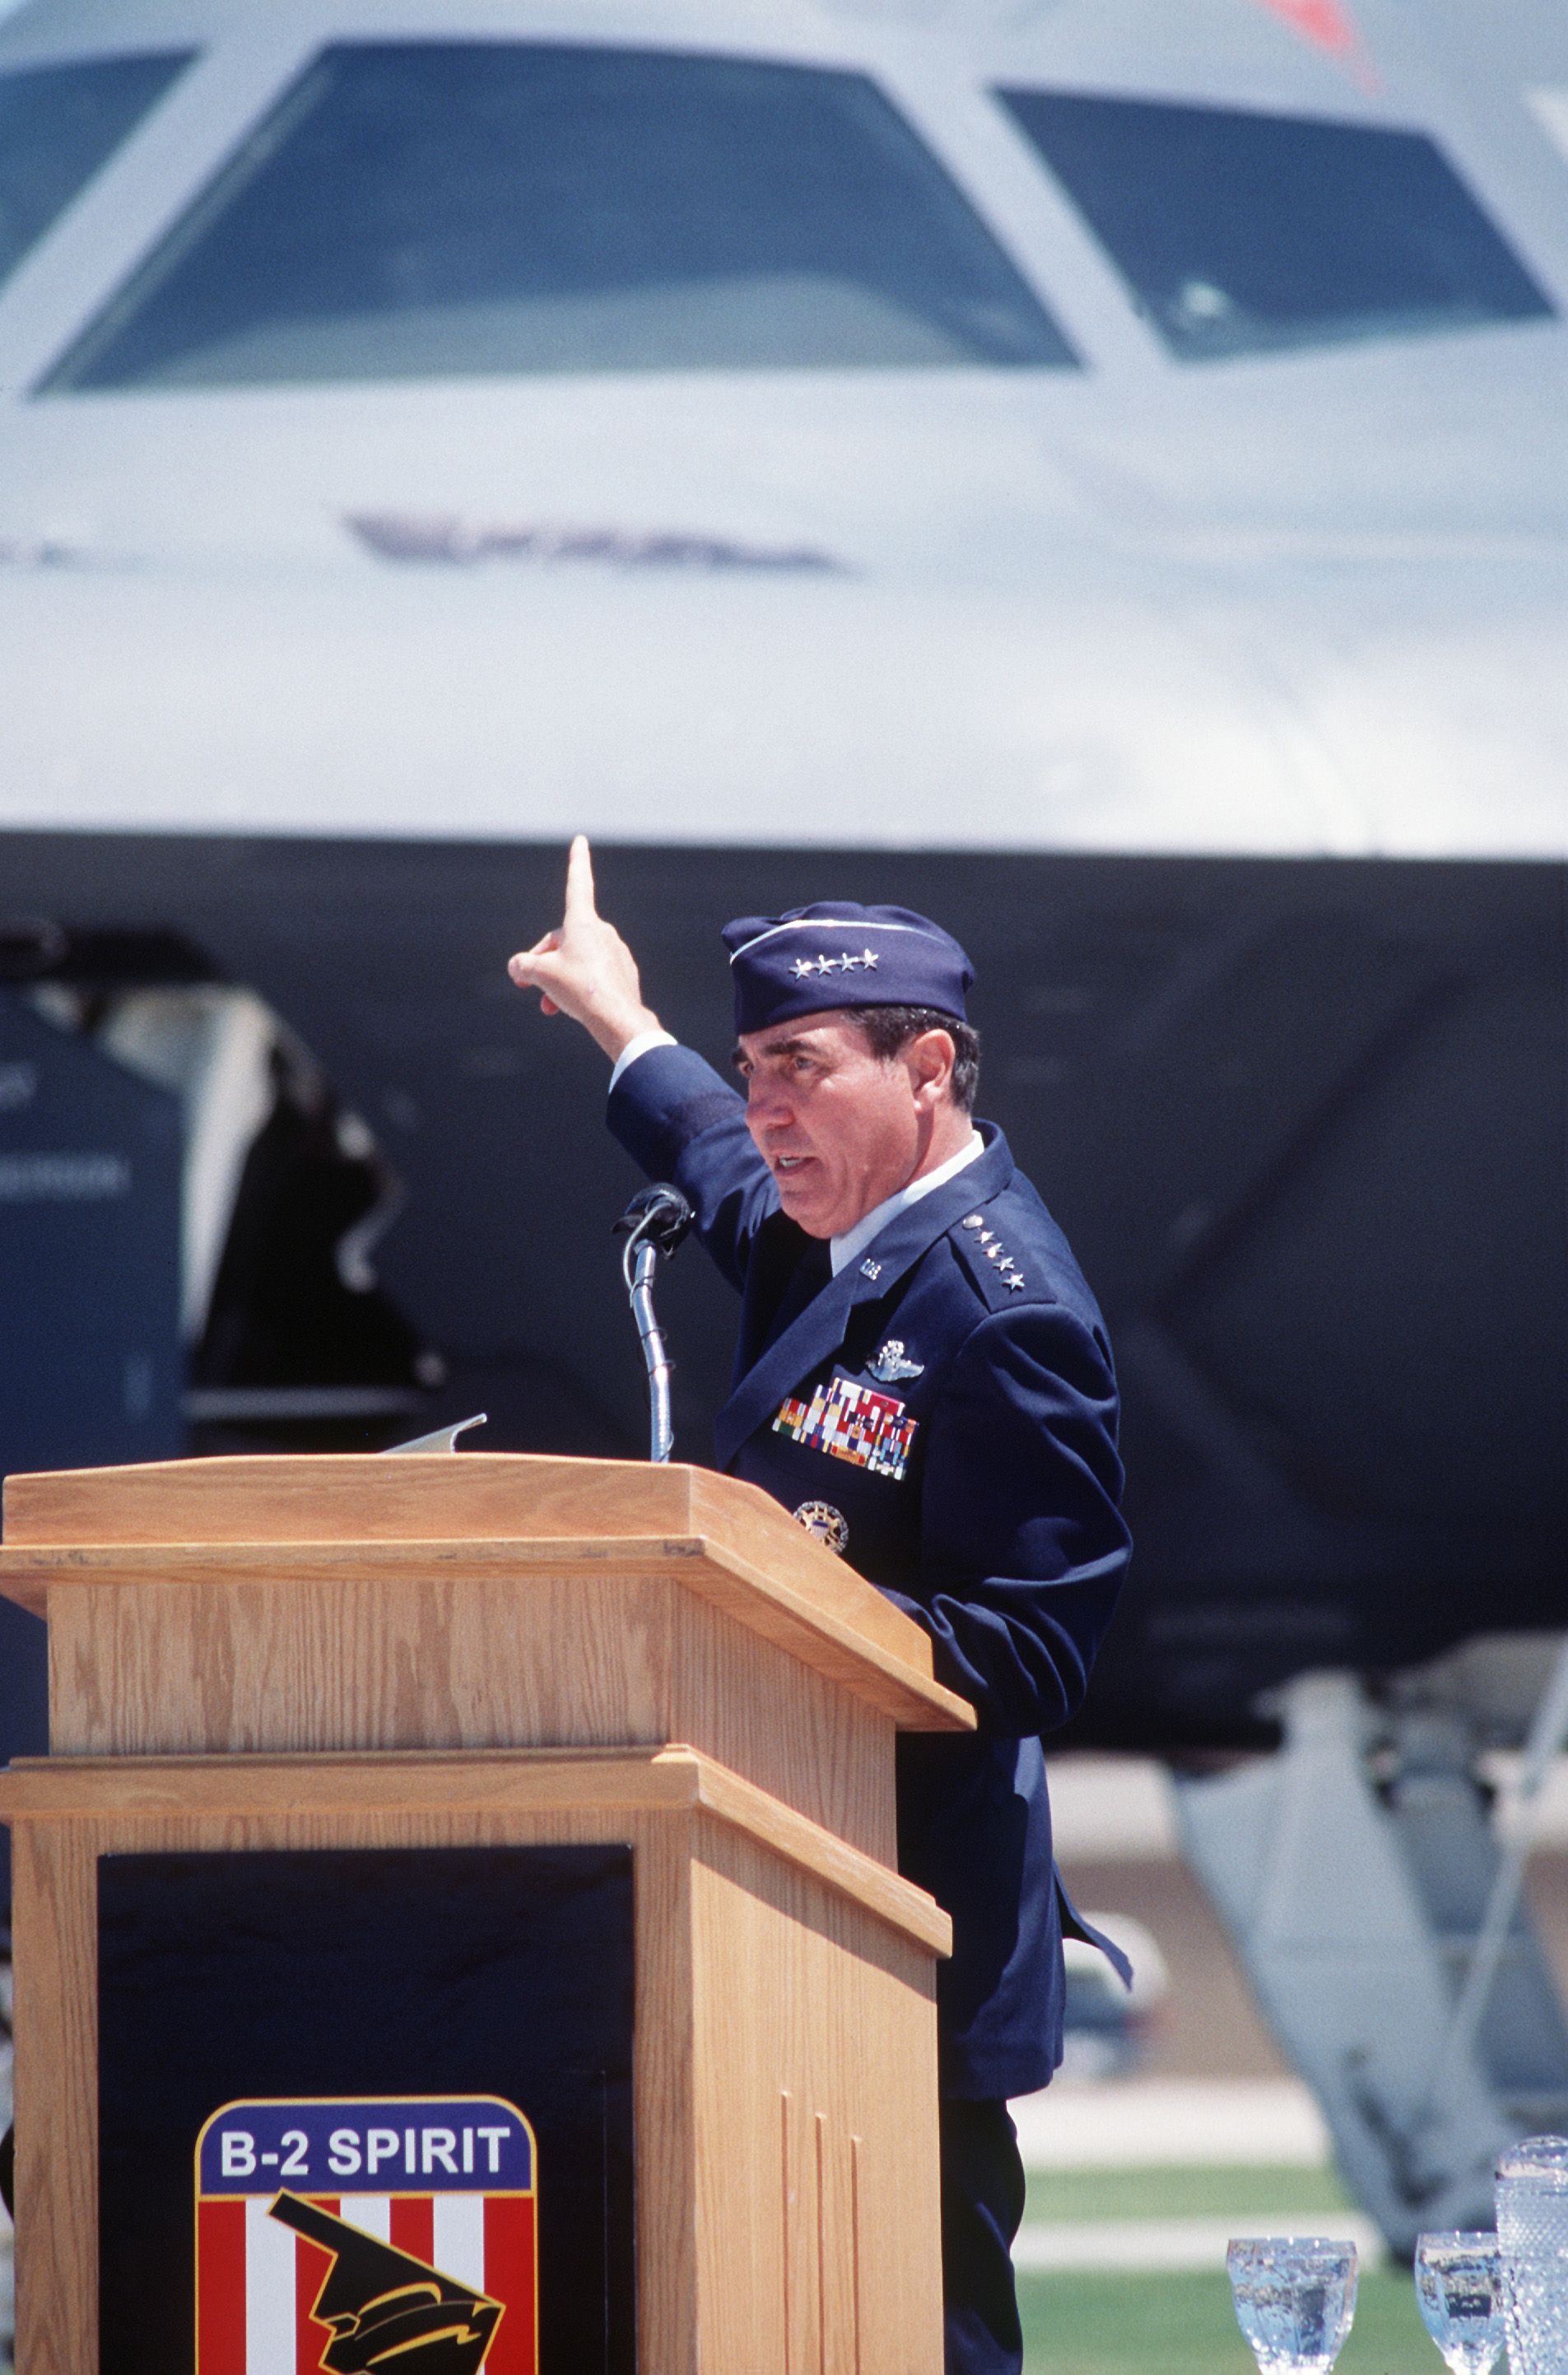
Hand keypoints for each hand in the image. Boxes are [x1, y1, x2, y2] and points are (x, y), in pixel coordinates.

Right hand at [507, 836, 661, 1060]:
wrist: (618, 1019)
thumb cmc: (579, 990)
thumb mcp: (540, 975)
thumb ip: (523, 965)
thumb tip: (518, 966)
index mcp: (582, 922)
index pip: (577, 883)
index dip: (576, 861)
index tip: (581, 840)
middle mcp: (602, 931)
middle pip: (562, 939)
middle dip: (543, 961)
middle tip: (529, 986)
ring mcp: (615, 952)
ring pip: (576, 959)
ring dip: (558, 979)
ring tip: (549, 1005)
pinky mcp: (623, 972)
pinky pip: (593, 974)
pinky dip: (578, 986)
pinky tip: (574, 1007)